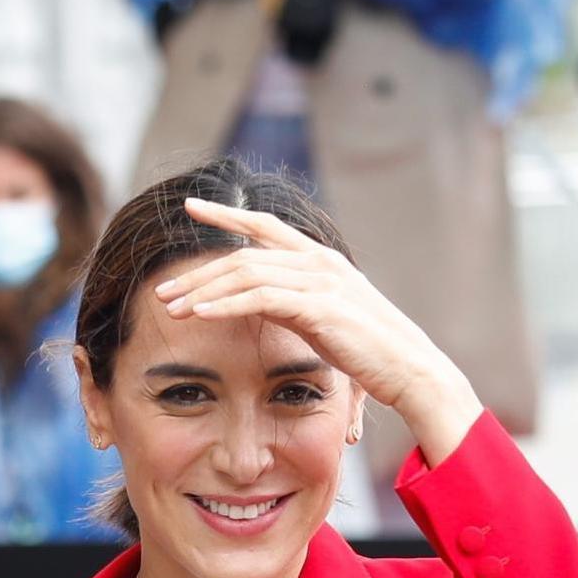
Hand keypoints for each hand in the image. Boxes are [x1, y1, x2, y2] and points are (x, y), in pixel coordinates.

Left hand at [153, 197, 483, 457]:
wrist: (411, 370)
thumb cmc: (371, 351)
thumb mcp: (324, 317)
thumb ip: (293, 302)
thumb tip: (259, 301)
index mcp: (321, 259)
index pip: (266, 225)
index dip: (227, 214)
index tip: (191, 207)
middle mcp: (319, 262)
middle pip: (245, 254)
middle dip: (200, 271)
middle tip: (165, 290)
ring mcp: (320, 281)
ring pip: (247, 273)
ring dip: (204, 290)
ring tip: (172, 308)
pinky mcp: (319, 306)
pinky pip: (260, 298)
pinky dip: (226, 304)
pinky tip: (201, 313)